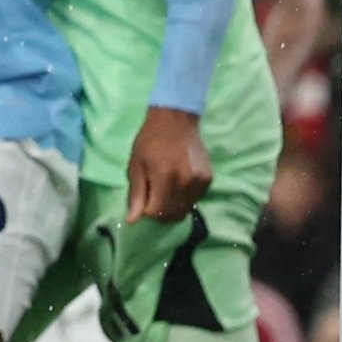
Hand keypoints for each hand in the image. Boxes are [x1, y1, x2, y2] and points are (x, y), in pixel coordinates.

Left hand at [126, 107, 210, 223]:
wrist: (176, 120)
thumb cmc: (149, 141)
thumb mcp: (136, 165)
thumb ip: (136, 194)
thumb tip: (132, 221)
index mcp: (165, 178)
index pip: (157, 213)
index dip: (146, 211)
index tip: (142, 199)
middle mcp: (187, 182)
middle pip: (173, 215)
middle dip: (159, 212)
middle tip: (151, 197)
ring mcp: (200, 182)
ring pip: (185, 210)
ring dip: (172, 207)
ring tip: (163, 188)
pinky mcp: (209, 180)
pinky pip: (194, 200)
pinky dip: (183, 198)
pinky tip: (176, 183)